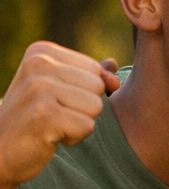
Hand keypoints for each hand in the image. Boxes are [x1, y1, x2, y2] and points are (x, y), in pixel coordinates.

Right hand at [0, 42, 120, 188]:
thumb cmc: (34, 118)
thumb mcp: (60, 88)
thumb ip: (91, 74)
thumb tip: (114, 66)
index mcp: (42, 51)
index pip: (96, 70)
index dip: (85, 92)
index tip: (55, 100)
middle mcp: (38, 63)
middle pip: (98, 86)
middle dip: (84, 108)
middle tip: (53, 115)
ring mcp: (39, 88)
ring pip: (96, 106)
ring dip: (79, 123)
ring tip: (52, 124)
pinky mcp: (44, 114)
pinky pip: (87, 126)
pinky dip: (74, 137)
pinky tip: (49, 136)